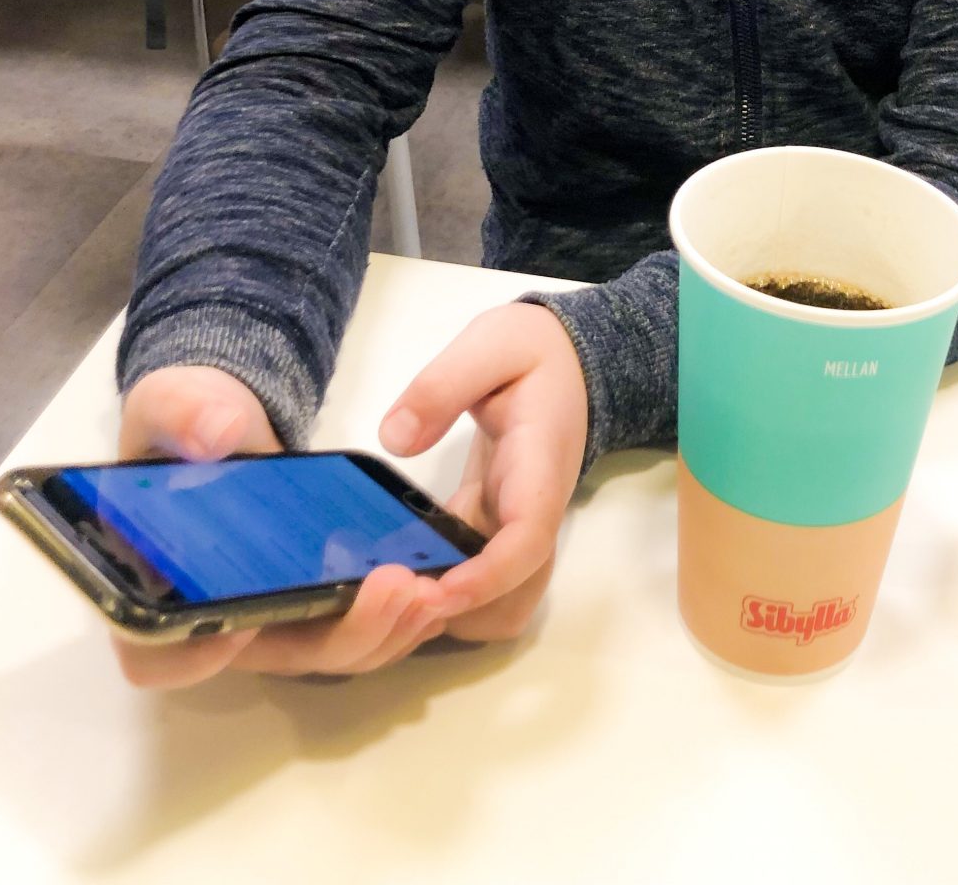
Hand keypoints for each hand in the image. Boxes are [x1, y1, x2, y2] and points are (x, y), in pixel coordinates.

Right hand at [113, 366, 450, 688]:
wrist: (231, 416)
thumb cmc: (187, 418)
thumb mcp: (175, 403)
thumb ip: (186, 413)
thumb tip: (220, 434)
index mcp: (154, 587)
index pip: (157, 655)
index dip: (194, 656)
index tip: (243, 624)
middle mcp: (214, 618)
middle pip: (271, 658)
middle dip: (340, 636)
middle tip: (397, 590)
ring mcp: (272, 612)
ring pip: (325, 650)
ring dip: (382, 632)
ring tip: (430, 589)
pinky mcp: (316, 596)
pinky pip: (355, 623)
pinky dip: (395, 613)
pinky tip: (435, 582)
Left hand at [379, 301, 588, 642]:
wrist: (568, 355)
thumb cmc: (531, 348)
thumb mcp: (489, 344)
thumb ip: (442, 385)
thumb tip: (395, 439)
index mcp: (538, 465)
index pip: (528, 539)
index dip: (488, 577)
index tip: (436, 592)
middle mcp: (532, 508)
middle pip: (518, 595)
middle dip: (465, 613)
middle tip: (395, 598)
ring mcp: (515, 521)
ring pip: (500, 598)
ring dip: (453, 611)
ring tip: (389, 590)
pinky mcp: (494, 521)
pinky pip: (476, 575)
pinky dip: (442, 587)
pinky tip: (392, 568)